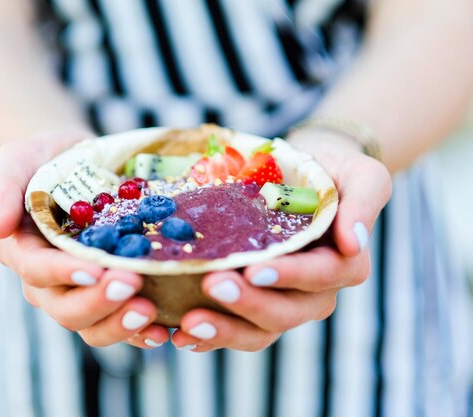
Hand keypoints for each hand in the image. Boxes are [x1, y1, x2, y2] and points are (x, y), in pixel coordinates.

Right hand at [0, 132, 169, 347]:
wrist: (78, 162)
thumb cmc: (46, 160)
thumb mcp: (19, 159)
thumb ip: (3, 185)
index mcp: (22, 250)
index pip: (37, 270)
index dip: (64, 273)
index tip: (94, 270)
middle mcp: (48, 280)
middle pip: (66, 308)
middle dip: (98, 302)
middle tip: (132, 284)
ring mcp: (80, 291)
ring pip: (92, 325)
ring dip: (120, 324)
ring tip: (150, 311)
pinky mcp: (108, 293)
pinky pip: (119, 323)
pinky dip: (140, 333)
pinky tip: (163, 330)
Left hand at [171, 130, 391, 351]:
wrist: (302, 175)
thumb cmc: (332, 172)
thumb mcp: (361, 176)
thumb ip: (366, 203)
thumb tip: (355, 243)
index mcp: (344, 264)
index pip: (320, 276)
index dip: (288, 276)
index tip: (254, 269)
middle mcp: (315, 292)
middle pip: (285, 312)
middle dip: (248, 304)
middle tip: (212, 285)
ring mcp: (283, 301)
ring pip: (259, 330)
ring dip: (224, 330)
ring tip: (188, 323)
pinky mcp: (255, 303)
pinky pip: (236, 328)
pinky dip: (210, 335)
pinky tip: (179, 334)